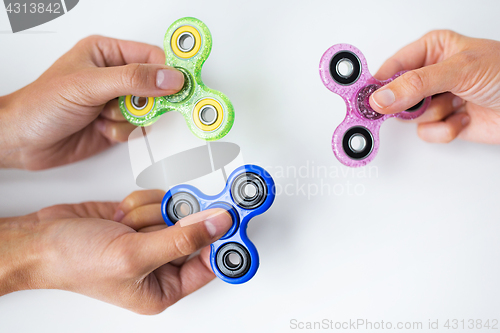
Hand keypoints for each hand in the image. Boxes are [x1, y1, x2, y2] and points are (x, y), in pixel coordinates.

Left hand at [0, 36, 183, 169]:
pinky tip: (100, 128)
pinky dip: (121, 132)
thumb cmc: (41, 104)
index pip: (151, 57)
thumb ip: (133, 79)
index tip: (179, 86)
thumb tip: (169, 77)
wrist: (22, 142)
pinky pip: (137, 129)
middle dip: (145, 101)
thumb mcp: (90, 85)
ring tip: (103, 115)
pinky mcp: (115, 124)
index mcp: (106, 53)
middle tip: (132, 105)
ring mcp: (115, 101)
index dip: (167, 72)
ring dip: (129, 119)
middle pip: (154, 86)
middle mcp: (113, 76)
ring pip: (147, 111)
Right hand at [0, 190, 231, 313]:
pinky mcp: (144, 217)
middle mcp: (163, 263)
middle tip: (148, 227)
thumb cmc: (75, 262)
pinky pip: (160, 198)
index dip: (222, 240)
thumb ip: (181, 238)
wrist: (41, 239)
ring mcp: (153, 236)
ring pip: (177, 209)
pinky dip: (141, 203)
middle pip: (195, 229)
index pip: (211, 262)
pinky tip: (119, 217)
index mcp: (165, 287)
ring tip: (123, 228)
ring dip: (148, 213)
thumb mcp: (134, 256)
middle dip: (167, 223)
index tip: (233, 216)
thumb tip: (220, 224)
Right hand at [368, 30, 499, 143]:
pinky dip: (446, 130)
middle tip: (422, 101)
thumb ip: (415, 84)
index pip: (392, 66)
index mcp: (432, 49)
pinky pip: (427, 133)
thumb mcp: (458, 70)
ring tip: (456, 104)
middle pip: (396, 95)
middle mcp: (431, 75)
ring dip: (435, 115)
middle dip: (411, 102)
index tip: (368, 98)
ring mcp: (438, 99)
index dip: (379, 83)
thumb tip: (381, 97)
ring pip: (411, 117)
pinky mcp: (445, 122)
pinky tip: (463, 118)